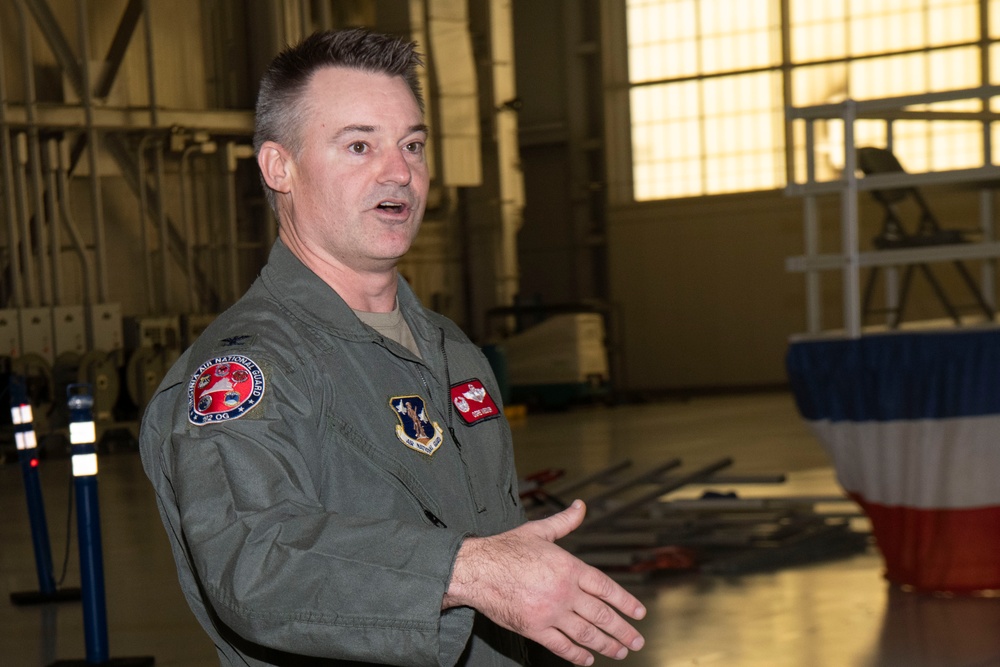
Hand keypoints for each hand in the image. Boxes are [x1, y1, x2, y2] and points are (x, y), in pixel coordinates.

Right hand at [443, 500, 645, 665]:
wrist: (475, 569)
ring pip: (586, 634)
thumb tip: (580, 506)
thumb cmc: (505, 549)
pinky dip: (577, 655)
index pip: (606, 588)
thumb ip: (564, 522)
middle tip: (636, 640)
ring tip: (620, 652)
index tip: (639, 613)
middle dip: (623, 630)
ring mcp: (550, 612)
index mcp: (569, 567)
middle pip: (602, 615)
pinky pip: (561, 646)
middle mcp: (564, 592)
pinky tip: (587, 659)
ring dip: (606, 645)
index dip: (626, 602)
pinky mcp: (534, 628)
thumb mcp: (539, 531)